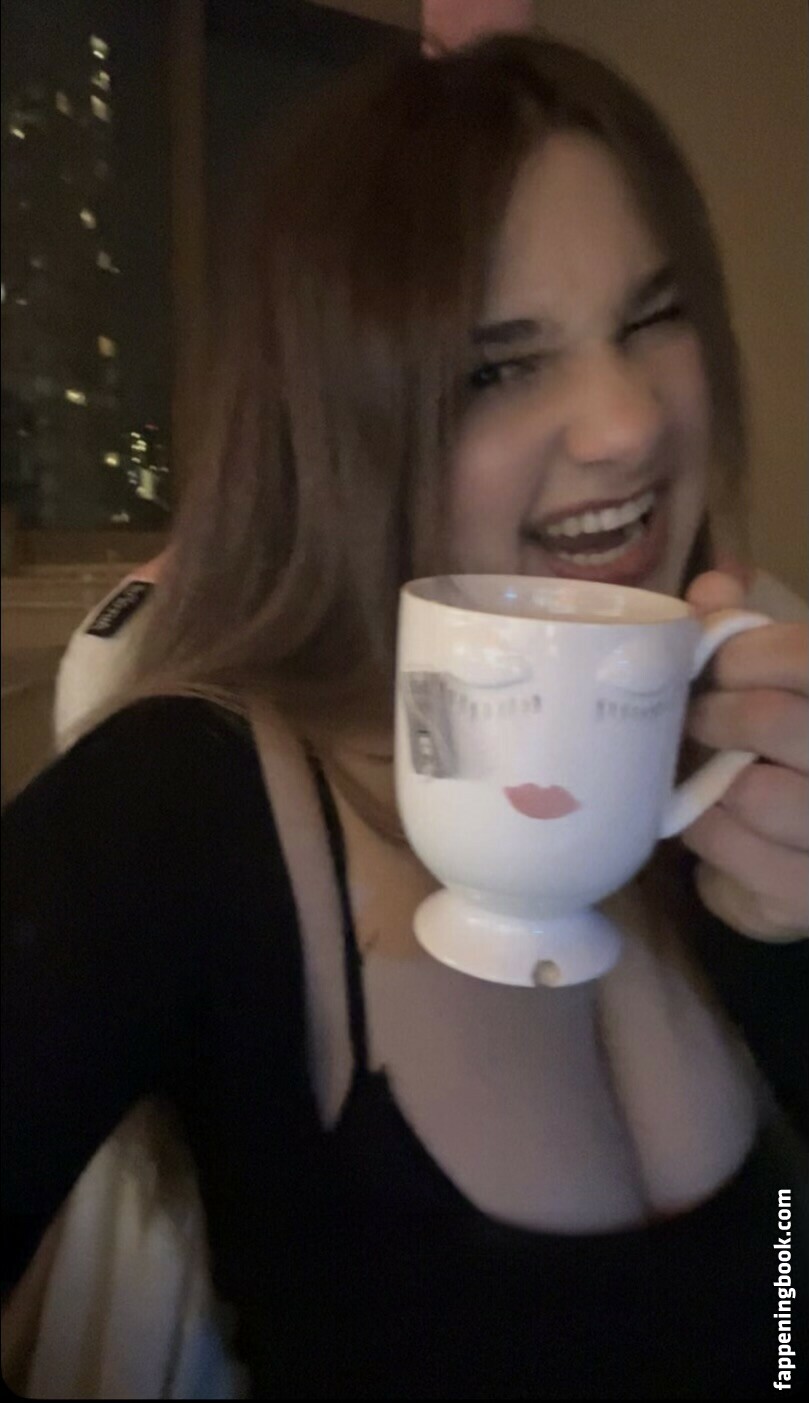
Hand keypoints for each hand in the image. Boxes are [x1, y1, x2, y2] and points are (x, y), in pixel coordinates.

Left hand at [681, 570, 808, 942]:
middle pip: (774, 721)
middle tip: (694, 720)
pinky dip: (706, 833)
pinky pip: (734, 852)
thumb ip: (748, 633)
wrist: (808, 853)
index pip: (801, 656)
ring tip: (703, 775)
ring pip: (753, 793)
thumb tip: (711, 588)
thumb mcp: (784, 684)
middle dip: (715, 717)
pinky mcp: (808, 895)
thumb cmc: (792, 750)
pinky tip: (713, 822)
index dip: (740, 656)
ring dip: (706, 782)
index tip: (710, 667)